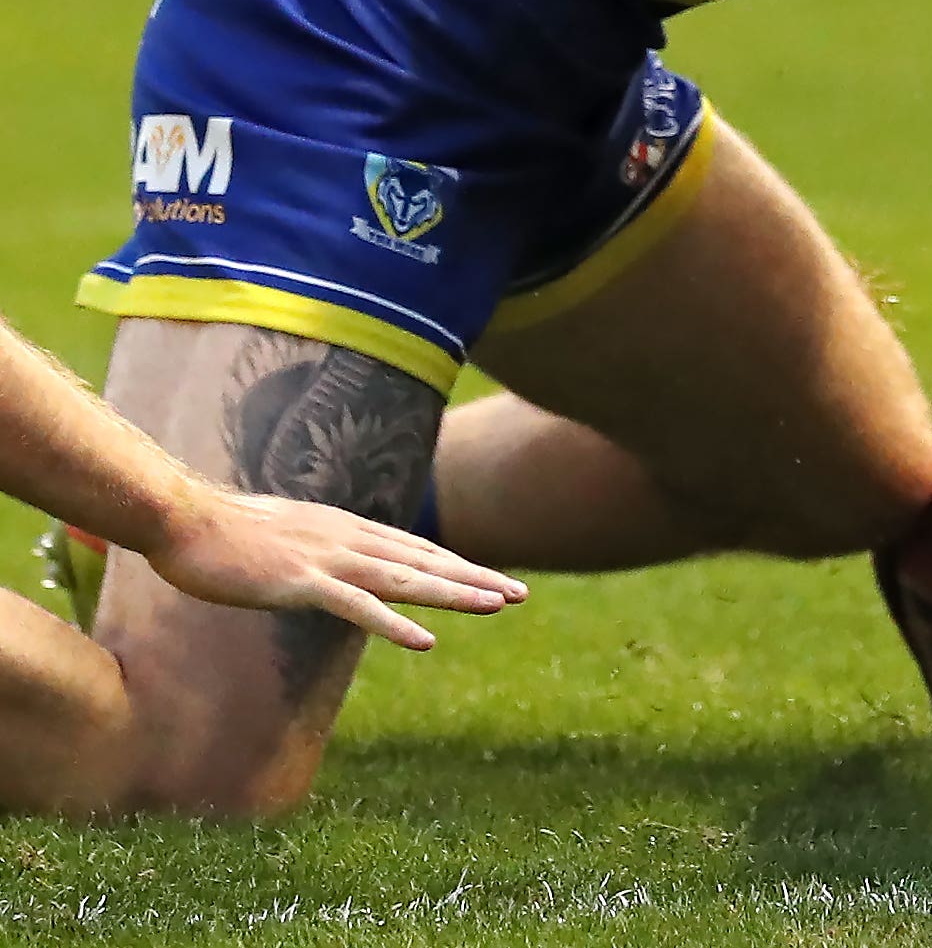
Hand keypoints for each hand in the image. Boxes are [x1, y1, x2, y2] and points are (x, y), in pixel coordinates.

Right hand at [145, 487, 526, 651]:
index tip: (494, 579)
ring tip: (498, 606)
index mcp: (345, 530)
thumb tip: (329, 564)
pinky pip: (355, 606)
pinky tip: (424, 641)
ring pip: (404, 580)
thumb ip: (314, 548)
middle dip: (475, 578)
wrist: (182, 518)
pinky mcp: (300, 581)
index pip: (415, 550)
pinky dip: (393, 623)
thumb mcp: (285, 536)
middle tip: (522, 594)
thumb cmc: (224, 531)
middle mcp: (347, 539)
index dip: (457, 566)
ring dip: (453, 594)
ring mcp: (326, 559)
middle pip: (423, 562)